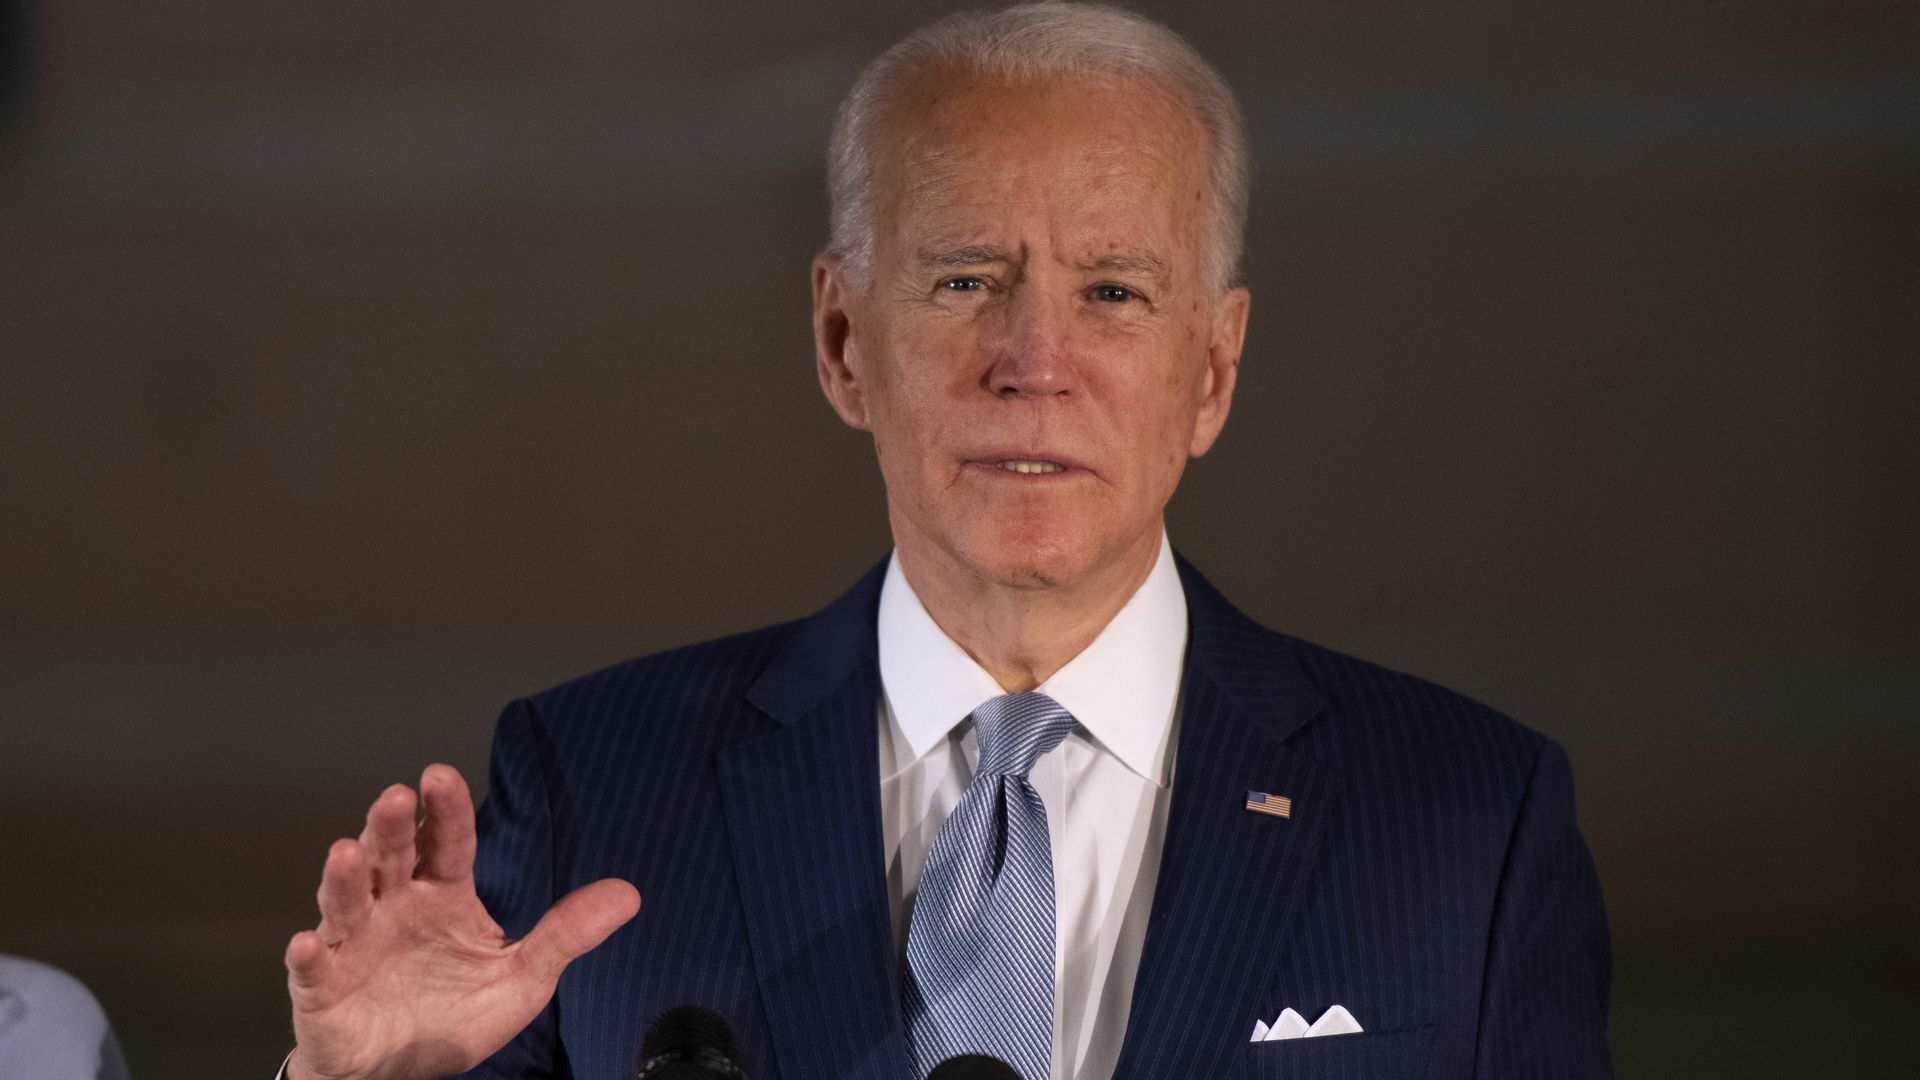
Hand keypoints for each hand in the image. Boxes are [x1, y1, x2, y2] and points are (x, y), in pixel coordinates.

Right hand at [283, 764, 640, 1079]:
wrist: (399, 1073)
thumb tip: (629, 894)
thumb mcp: (523, 978)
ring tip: (347, 852)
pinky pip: (311, 970)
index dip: (446, 810)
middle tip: (398, 796)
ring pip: (345, 900)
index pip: (447, 843)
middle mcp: (394, 907)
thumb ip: (566, 935)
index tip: (441, 775)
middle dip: (392, 826)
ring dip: (343, 878)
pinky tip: (308, 944)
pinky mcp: (322, 988)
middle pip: (391, 856)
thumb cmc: (454, 1016)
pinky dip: (307, 956)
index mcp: (442, 895)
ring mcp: (353, 944)